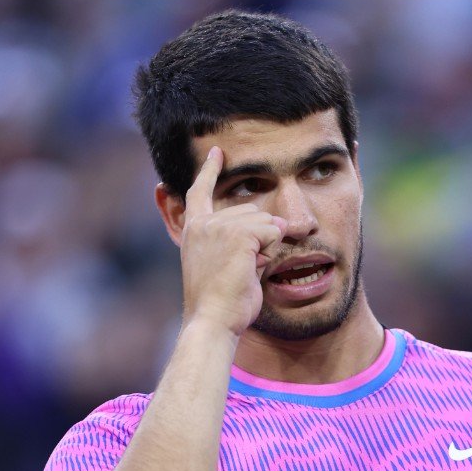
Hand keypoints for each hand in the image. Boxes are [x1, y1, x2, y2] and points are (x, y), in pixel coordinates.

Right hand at [178, 146, 287, 334]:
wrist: (212, 319)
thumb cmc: (222, 302)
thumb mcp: (227, 265)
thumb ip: (244, 242)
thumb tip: (277, 224)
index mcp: (194, 228)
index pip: (200, 191)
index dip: (210, 170)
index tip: (217, 151)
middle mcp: (203, 222)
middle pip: (253, 212)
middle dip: (261, 238)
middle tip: (243, 268)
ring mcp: (219, 226)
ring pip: (266, 221)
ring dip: (267, 246)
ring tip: (245, 270)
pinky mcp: (238, 234)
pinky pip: (273, 231)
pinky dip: (271, 250)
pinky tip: (252, 267)